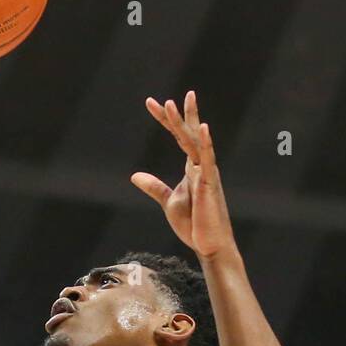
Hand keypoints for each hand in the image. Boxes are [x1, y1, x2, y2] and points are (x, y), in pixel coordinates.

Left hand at [131, 91, 235, 259]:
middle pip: (188, 134)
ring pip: (194, 142)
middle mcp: (201, 165)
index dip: (166, 120)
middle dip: (176, 116)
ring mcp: (207, 173)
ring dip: (184, 123)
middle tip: (163, 100)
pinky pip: (208, 160)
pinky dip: (206, 144)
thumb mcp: (168, 201)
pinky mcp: (210, 184)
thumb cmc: (194, 224)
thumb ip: (154, 186)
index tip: (152, 103)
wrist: (208, 245)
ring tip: (172, 105)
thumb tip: (135, 175)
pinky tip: (203, 128)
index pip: (179, 137)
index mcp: (193, 167)